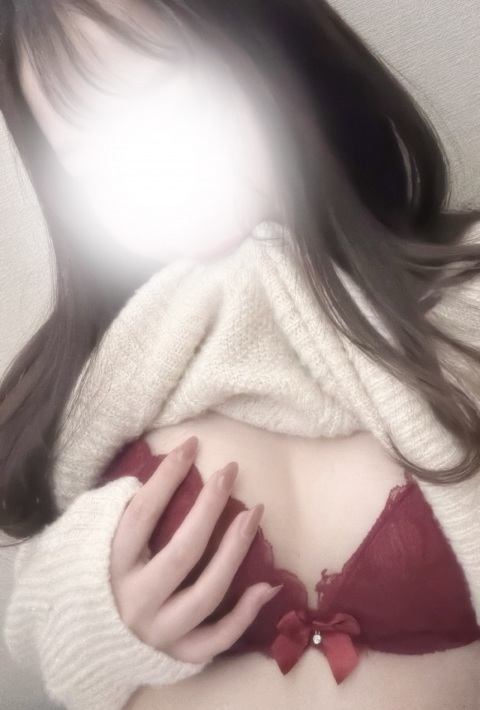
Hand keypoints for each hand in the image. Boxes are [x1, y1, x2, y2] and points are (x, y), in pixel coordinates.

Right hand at [110, 435, 281, 663]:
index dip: (167, 477)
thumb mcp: (93, 543)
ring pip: (206, 593)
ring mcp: (158, 631)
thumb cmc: (95, 578)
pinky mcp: (175, 656)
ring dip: (235, 551)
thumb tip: (164, 473)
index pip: (142, 515)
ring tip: (255, 513)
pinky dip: (244, 616)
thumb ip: (121, 512)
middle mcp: (135, 600)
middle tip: (230, 471)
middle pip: (182, 552)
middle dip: (210, 507)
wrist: (83, 645)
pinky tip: (267, 585)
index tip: (190, 445)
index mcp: (110, 567)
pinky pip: (215, 640)